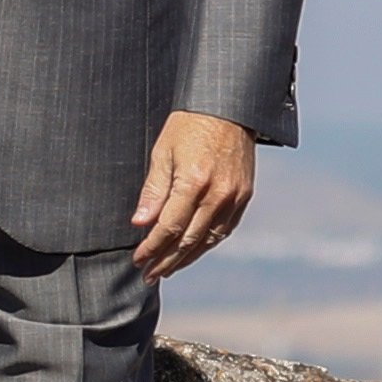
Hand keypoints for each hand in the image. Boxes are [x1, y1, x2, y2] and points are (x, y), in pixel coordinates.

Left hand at [127, 111, 255, 279]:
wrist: (228, 107)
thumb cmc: (189, 125)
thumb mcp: (163, 151)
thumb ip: (153, 190)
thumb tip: (139, 223)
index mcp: (193, 182)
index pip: (168, 227)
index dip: (151, 247)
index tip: (137, 259)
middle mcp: (217, 194)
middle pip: (188, 240)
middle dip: (165, 261)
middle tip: (149, 275)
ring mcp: (234, 198)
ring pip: (208, 240)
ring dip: (186, 259)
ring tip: (167, 270)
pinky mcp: (244, 196)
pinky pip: (224, 230)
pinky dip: (207, 244)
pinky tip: (192, 251)